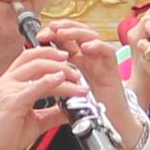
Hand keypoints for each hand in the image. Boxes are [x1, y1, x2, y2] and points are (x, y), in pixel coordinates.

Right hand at [0, 44, 89, 149]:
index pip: (29, 58)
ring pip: (38, 69)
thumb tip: (70, 111)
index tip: (64, 58)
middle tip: (75, 70)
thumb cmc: (3, 134)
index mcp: (9, 82)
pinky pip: (34, 87)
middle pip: (35, 58)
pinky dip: (49, 81)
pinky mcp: (13, 101)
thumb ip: (51, 114)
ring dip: (60, 70)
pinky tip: (61, 79)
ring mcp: (9, 89)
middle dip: (58, 60)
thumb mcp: (33, 120)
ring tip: (75, 78)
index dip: (48, 53)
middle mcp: (8, 81)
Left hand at [39, 15, 139, 136]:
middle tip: (50, 29)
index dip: (53, 33)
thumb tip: (37, 67)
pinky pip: (107, 51)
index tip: (39, 36)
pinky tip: (86, 48)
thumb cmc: (89, 106)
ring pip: (92, 36)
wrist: (110, 121)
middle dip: (63, 27)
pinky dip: (97, 46)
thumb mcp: (67, 87)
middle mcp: (90, 56)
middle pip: (78, 31)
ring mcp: (102, 60)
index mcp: (78, 58)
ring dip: (76, 32)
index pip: (66, 38)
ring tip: (63, 34)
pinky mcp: (113, 68)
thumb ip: (57, 75)